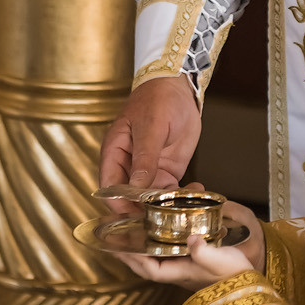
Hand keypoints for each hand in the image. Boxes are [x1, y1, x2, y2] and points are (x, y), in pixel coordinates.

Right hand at [98, 76, 201, 208]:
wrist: (179, 88)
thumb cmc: (157, 99)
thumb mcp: (151, 126)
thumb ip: (144, 158)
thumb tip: (136, 186)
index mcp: (115, 152)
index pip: (109, 186)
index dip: (118, 203)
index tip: (134, 215)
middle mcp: (129, 165)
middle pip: (129, 197)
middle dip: (144, 209)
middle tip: (163, 215)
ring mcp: (149, 170)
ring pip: (151, 197)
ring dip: (165, 205)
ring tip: (183, 205)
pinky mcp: (167, 170)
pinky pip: (170, 190)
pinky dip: (180, 196)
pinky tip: (195, 192)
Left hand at [117, 201, 266, 290]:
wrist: (250, 287)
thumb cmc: (234, 275)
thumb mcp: (219, 260)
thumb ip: (203, 250)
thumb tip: (190, 238)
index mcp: (180, 273)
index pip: (149, 269)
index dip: (134, 259)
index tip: (121, 246)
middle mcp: (179, 272)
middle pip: (148, 266)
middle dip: (132, 255)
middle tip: (119, 241)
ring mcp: (185, 269)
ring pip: (158, 260)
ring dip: (145, 249)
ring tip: (135, 235)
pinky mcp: (194, 264)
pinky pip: (171, 254)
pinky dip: (163, 244)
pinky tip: (164, 233)